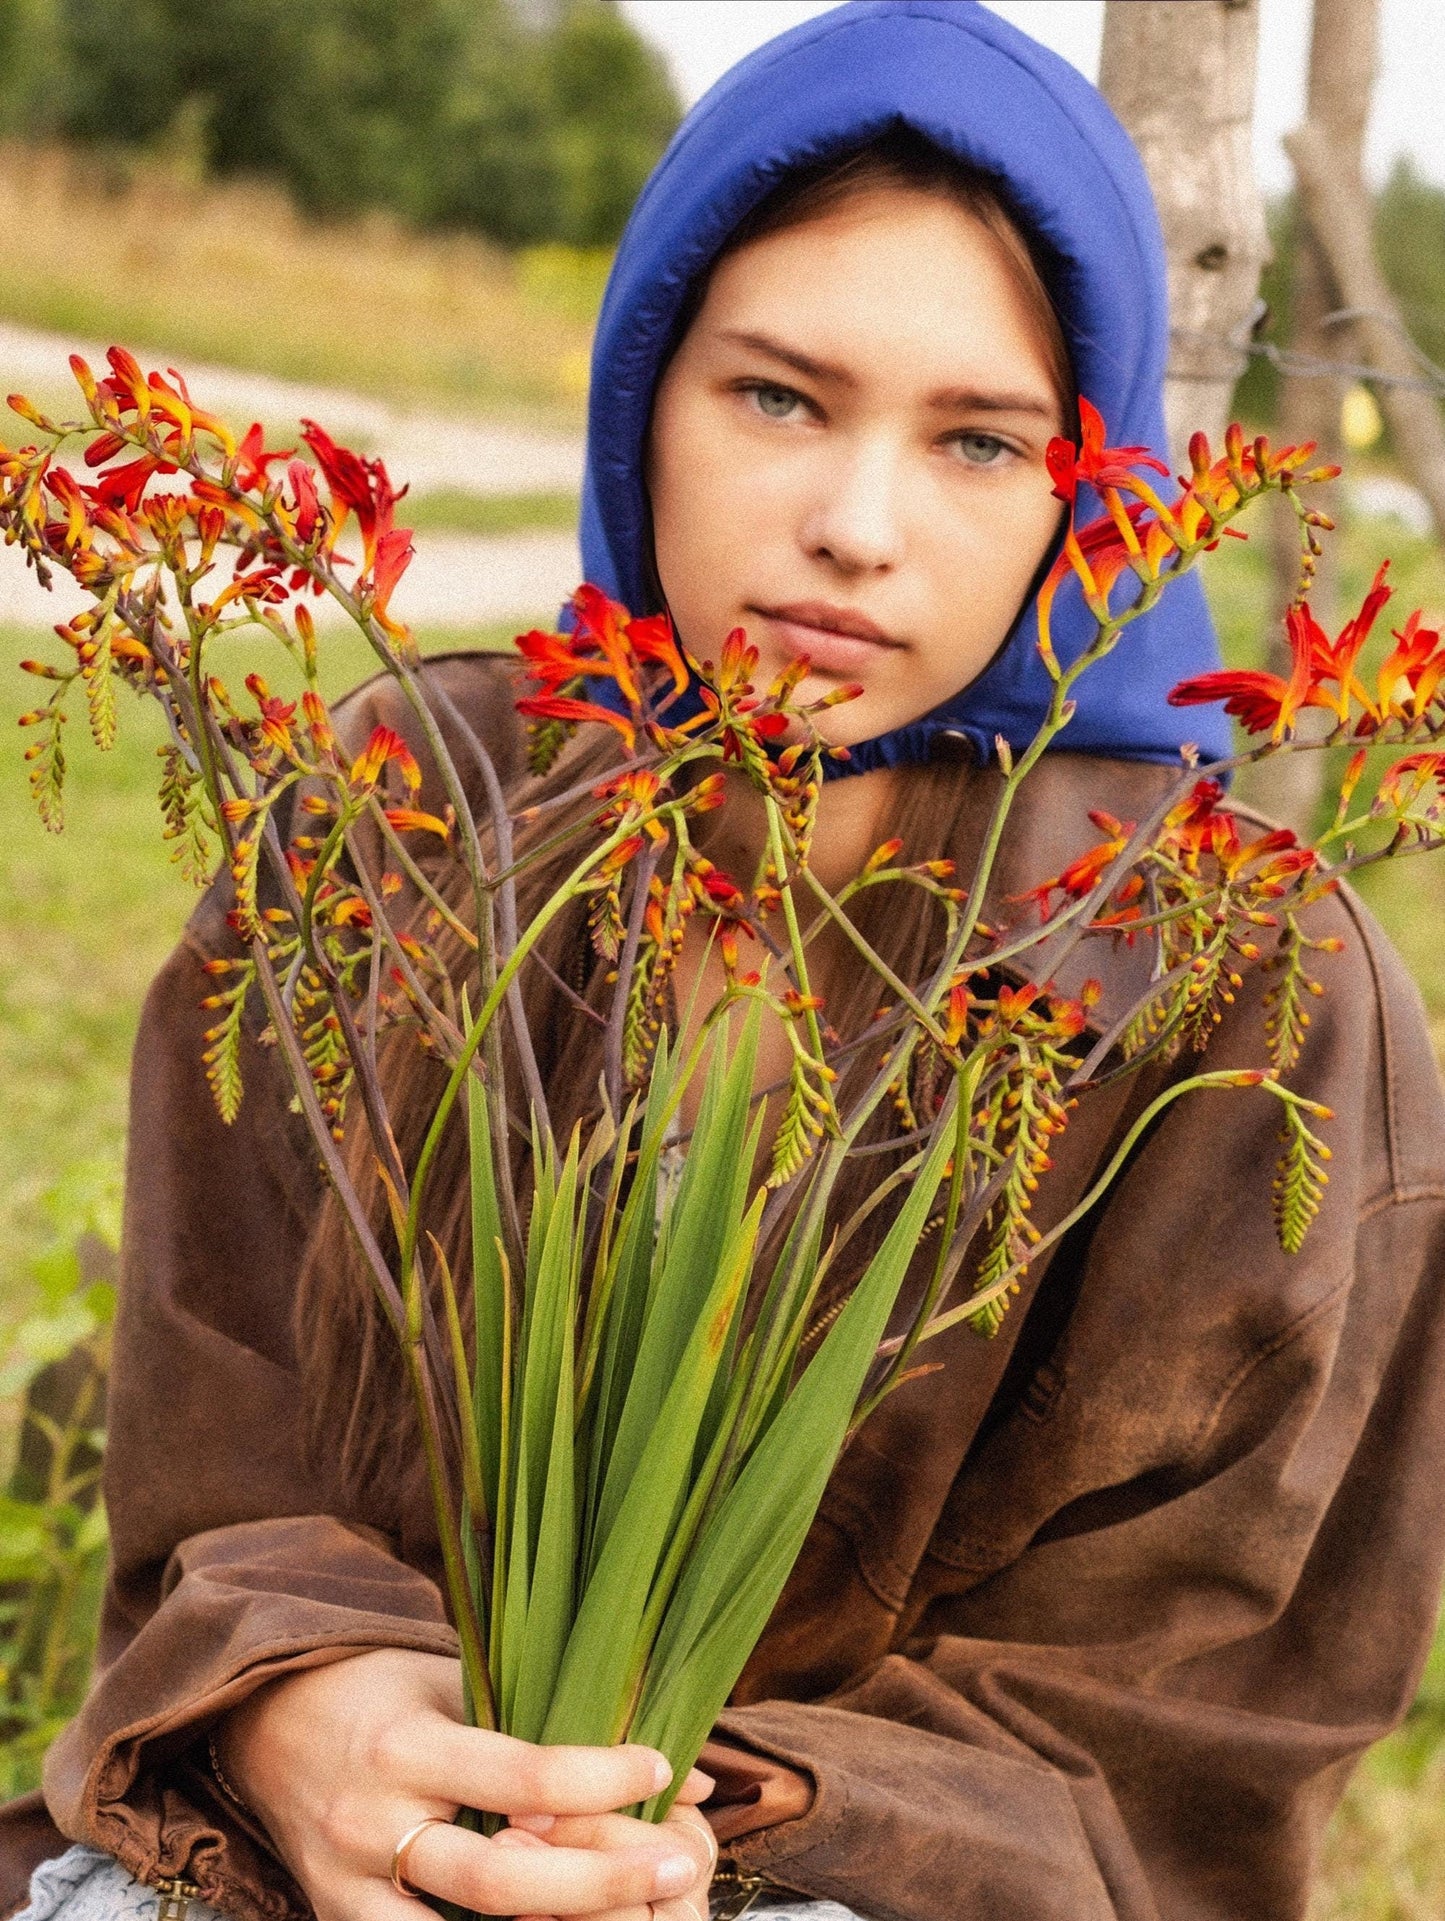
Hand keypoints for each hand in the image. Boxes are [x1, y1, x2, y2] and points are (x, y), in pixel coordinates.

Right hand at [214, 1647, 714, 1919]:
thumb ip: (549, 1719)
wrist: (264, 1721)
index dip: (601, 1778)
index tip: (660, 1766)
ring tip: (627, 1919)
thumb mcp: (453, 1678)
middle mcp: (375, 1826)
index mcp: (407, 1748)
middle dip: (600, 1880)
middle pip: (502, 1881)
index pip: (522, 1775)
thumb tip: (677, 1770)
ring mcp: (350, 1888)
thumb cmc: (378, 1689)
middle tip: (676, 1864)